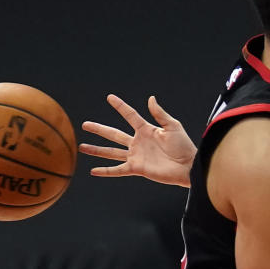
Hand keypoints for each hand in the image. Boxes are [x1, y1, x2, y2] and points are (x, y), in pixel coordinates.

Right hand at [79, 94, 196, 186]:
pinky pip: (118, 170)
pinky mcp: (137, 168)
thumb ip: (160, 114)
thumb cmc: (184, 146)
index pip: (130, 115)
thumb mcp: (173, 126)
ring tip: (82, 147)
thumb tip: (150, 99)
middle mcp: (138, 142)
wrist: (188, 166)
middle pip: (114, 134)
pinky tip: (93, 171)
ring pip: (111, 152)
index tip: (109, 97)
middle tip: (84, 124)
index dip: (120, 106)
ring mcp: (136, 156)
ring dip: (97, 150)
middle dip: (99, 129)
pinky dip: (106, 171)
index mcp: (146, 130)